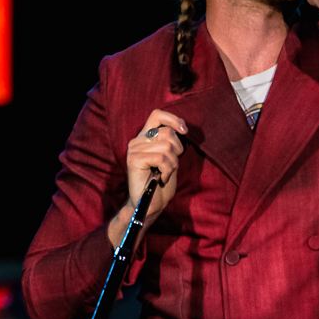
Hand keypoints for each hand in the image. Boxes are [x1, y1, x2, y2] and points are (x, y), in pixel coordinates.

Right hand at [108, 109, 186, 248]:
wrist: (151, 204)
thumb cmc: (162, 182)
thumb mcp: (170, 157)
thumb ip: (171, 142)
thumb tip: (182, 128)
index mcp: (145, 136)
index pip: (157, 114)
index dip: (173, 119)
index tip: (184, 131)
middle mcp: (137, 140)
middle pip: (167, 132)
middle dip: (177, 150)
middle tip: (170, 165)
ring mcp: (134, 149)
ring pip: (166, 146)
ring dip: (172, 163)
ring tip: (165, 173)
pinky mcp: (134, 159)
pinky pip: (161, 158)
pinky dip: (167, 170)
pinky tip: (162, 178)